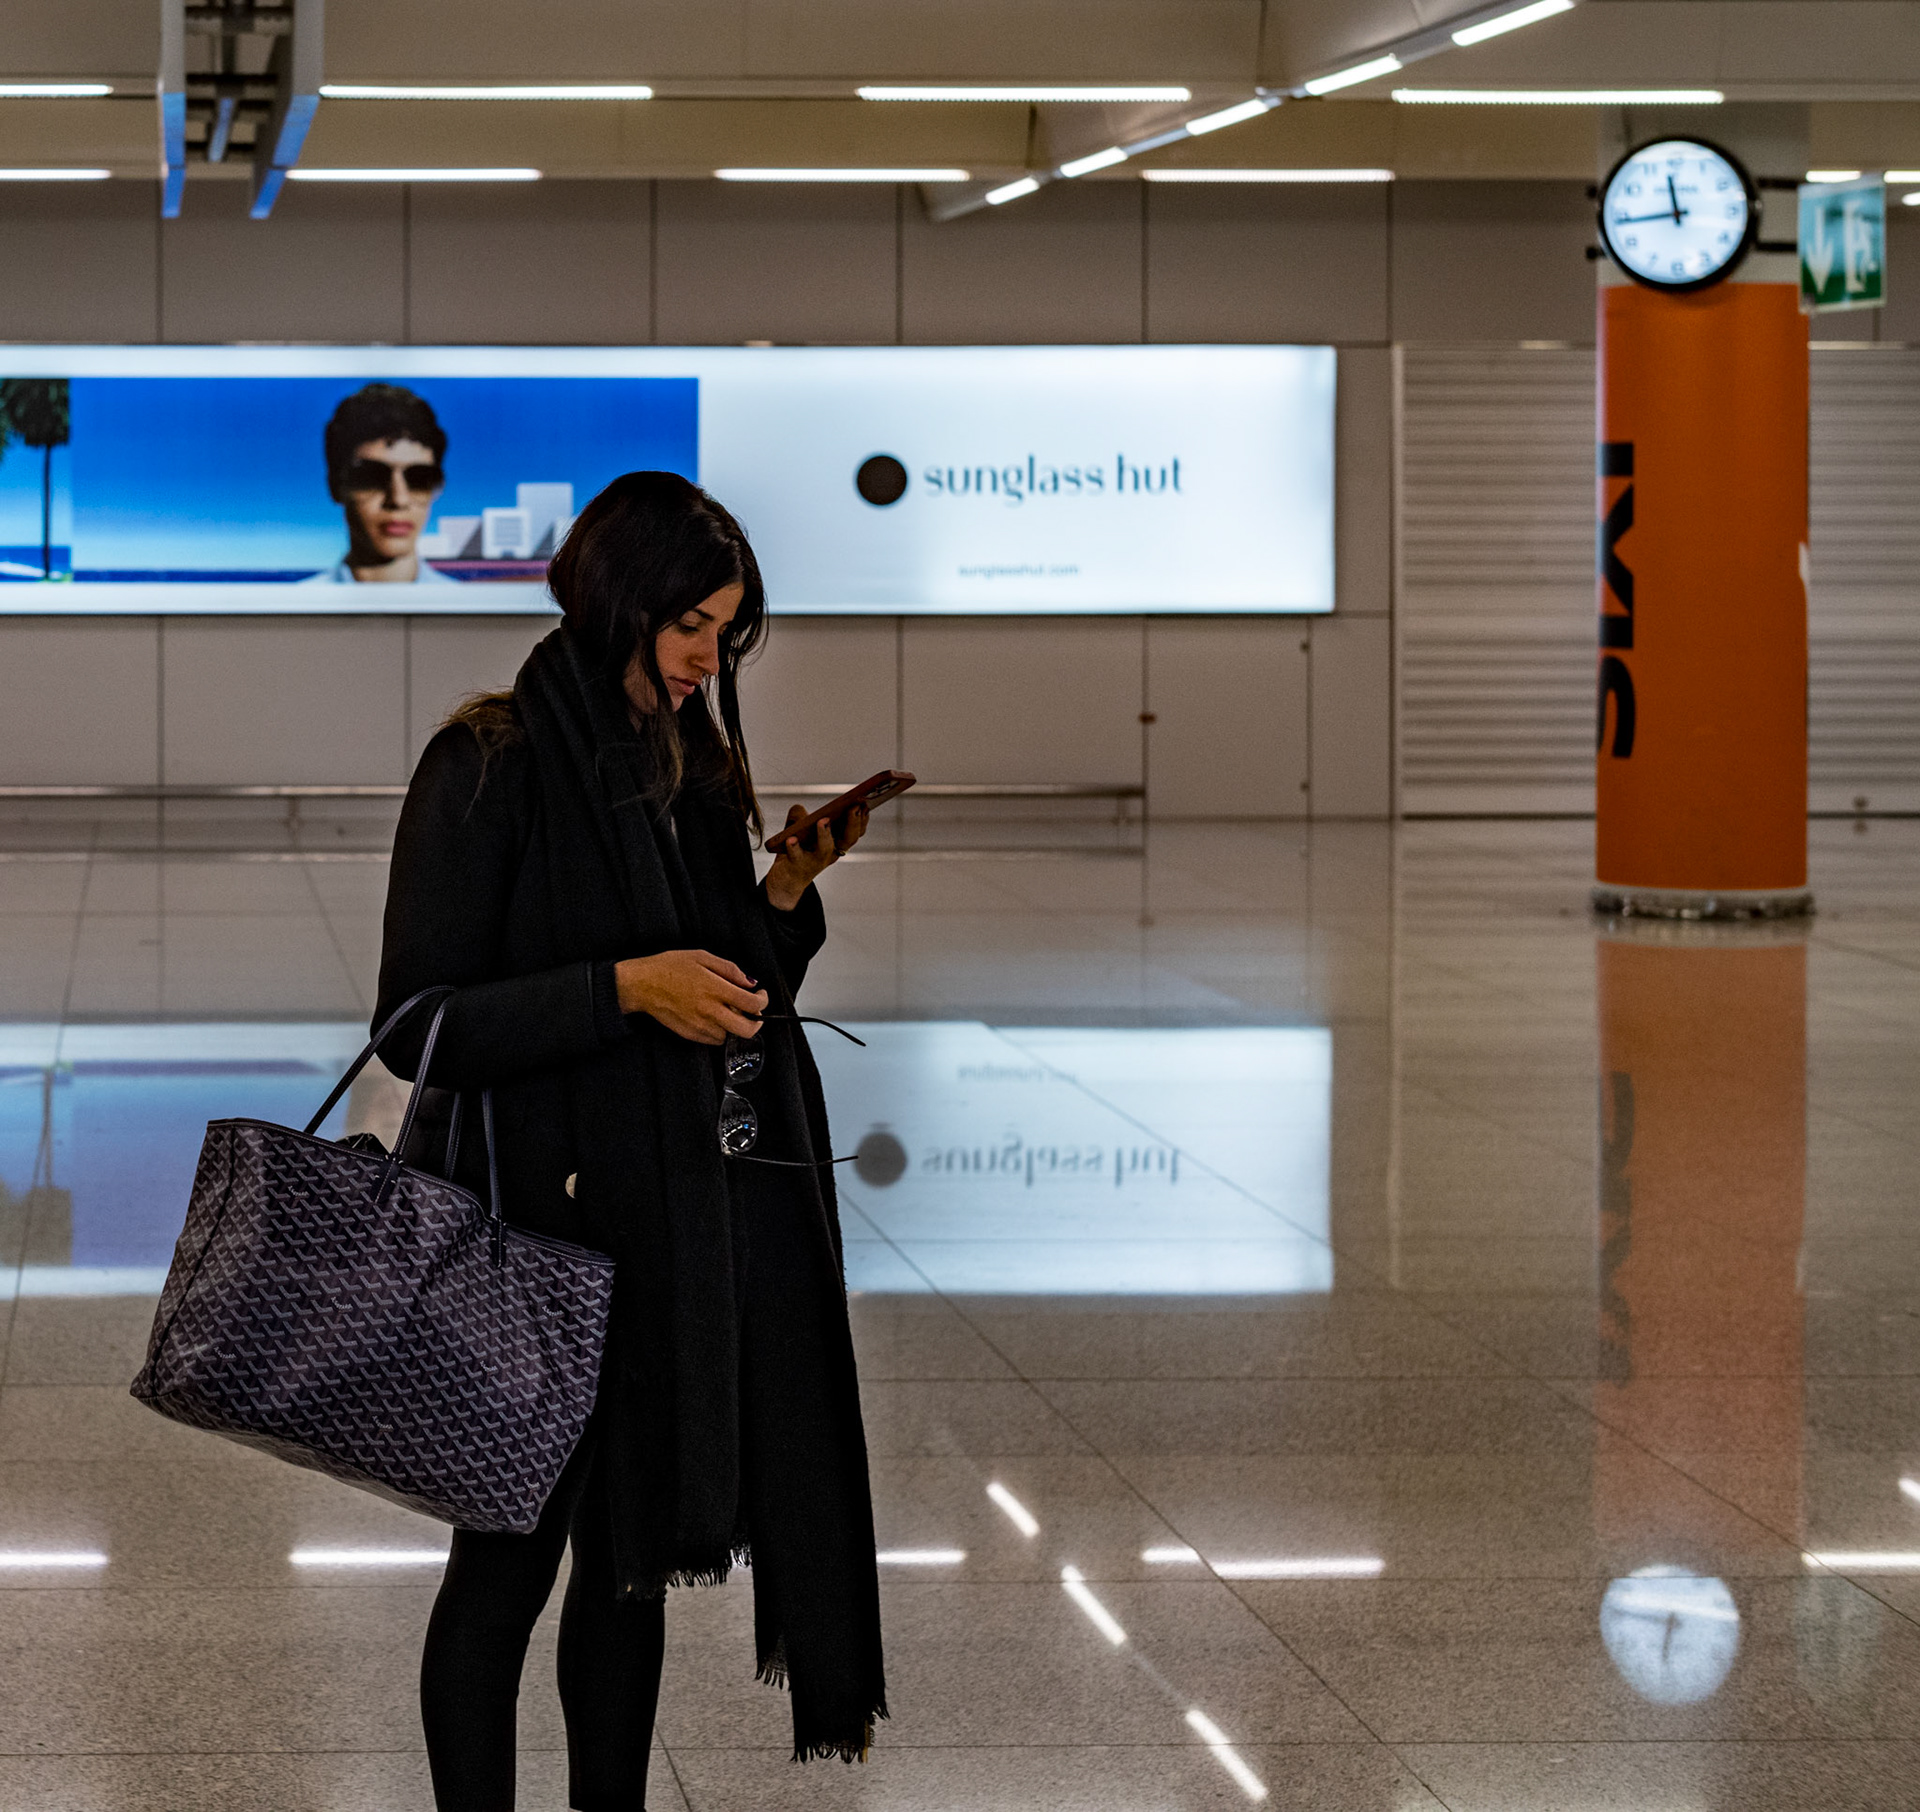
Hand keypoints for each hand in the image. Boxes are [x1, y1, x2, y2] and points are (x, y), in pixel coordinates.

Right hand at [614, 949, 766, 1044]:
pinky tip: (714, 1017)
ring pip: (731, 1036)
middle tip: (755, 1012)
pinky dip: (720, 1031)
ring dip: (736, 1026)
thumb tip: (749, 982)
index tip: (761, 995)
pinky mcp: (690, 1034)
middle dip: (758, 1022)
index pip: (752, 1003)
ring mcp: (700, 1025)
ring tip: (729, 1011)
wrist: (642, 984)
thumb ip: (729, 969)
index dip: (763, 1001)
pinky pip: (715, 1040)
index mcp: (715, 989)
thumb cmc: (669, 967)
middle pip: (747, 1029)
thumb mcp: (702, 956)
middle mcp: (709, 1010)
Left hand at [765, 802, 865, 911]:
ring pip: (825, 848)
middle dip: (853, 823)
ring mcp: (816, 860)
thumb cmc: (798, 850)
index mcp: (837, 842)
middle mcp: (831, 852)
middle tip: (853, 807)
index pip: (856, 831)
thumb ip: (800, 815)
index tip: (864, 803)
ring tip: (823, 820)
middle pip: (848, 839)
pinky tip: (791, 838)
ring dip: (825, 834)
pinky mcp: (798, 865)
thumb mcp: (800, 828)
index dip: (863, 818)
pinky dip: (794, 847)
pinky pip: (797, 855)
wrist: (786, 878)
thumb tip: (799, 808)